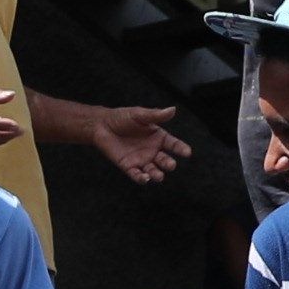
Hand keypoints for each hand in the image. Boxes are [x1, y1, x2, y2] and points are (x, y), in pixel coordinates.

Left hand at [68, 97, 185, 184]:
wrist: (101, 125)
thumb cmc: (121, 118)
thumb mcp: (139, 115)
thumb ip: (155, 115)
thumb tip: (173, 109)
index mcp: (158, 137)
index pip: (173, 144)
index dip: (180, 148)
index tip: (187, 152)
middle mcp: (152, 150)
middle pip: (164, 160)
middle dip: (168, 163)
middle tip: (171, 165)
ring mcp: (141, 160)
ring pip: (153, 170)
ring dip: (156, 174)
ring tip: (158, 176)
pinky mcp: (129, 167)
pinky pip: (137, 175)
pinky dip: (141, 178)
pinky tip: (144, 178)